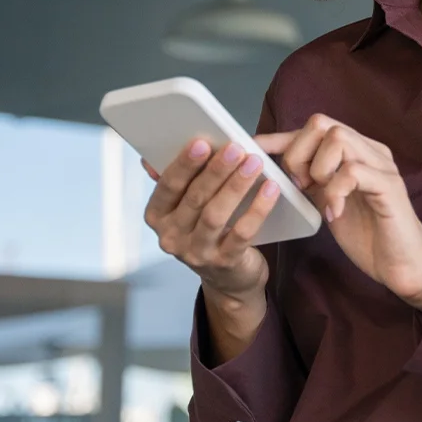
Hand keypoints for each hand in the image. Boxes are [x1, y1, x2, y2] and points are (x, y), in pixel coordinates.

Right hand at [141, 139, 279, 304]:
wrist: (229, 279)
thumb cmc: (208, 231)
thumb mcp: (186, 208)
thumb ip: (176, 182)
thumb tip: (150, 159)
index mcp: (158, 217)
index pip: (167, 187)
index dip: (184, 164)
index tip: (202, 142)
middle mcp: (171, 237)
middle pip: (194, 198)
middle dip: (216, 171)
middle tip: (235, 148)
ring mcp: (197, 253)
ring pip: (215, 215)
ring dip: (236, 186)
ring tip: (254, 163)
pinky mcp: (224, 262)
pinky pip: (242, 233)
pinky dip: (257, 209)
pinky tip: (271, 190)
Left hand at [256, 113, 421, 311]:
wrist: (403, 265)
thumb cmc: (368, 235)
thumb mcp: (329, 201)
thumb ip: (311, 180)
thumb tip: (275, 165)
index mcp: (356, 151)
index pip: (313, 129)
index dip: (280, 137)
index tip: (251, 147)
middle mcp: (370, 150)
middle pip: (322, 123)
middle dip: (300, 153)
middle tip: (302, 186)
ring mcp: (382, 165)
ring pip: (338, 138)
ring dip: (319, 169)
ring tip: (321, 196)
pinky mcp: (389, 186)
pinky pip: (353, 171)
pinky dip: (335, 191)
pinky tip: (335, 213)